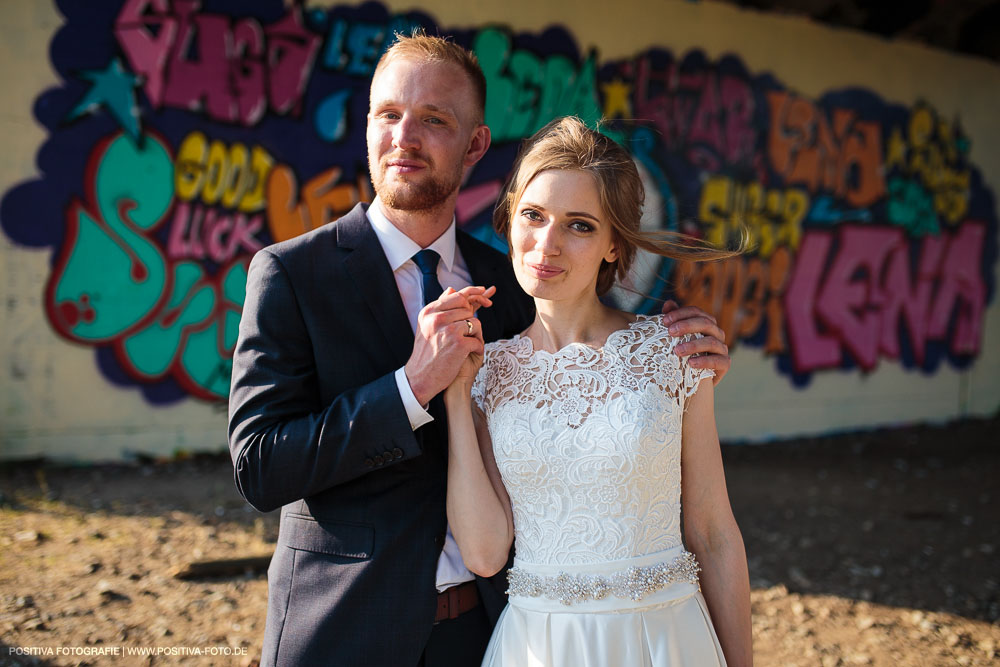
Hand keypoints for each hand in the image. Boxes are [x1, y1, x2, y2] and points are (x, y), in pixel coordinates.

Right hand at [405, 286, 494, 404]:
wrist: (420, 377)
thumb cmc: (426, 352)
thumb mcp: (427, 326)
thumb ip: (440, 307)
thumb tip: (452, 289)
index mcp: (429, 312)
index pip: (457, 296)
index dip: (473, 293)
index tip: (485, 292)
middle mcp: (437, 318)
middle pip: (468, 310)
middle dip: (470, 321)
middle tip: (465, 335)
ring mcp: (448, 330)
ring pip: (475, 323)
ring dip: (475, 336)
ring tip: (465, 346)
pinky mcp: (458, 344)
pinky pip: (478, 340)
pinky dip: (477, 348)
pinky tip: (470, 354)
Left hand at [661, 300, 729, 384]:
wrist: (694, 378)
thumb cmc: (683, 353)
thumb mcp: (676, 337)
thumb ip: (674, 320)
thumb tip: (668, 303)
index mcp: (705, 323)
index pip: (695, 312)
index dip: (680, 313)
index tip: (664, 321)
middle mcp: (716, 333)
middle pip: (705, 323)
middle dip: (686, 325)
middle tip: (670, 332)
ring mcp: (721, 348)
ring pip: (711, 341)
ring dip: (693, 345)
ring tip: (677, 351)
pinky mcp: (725, 363)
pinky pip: (718, 360)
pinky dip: (704, 361)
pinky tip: (691, 363)